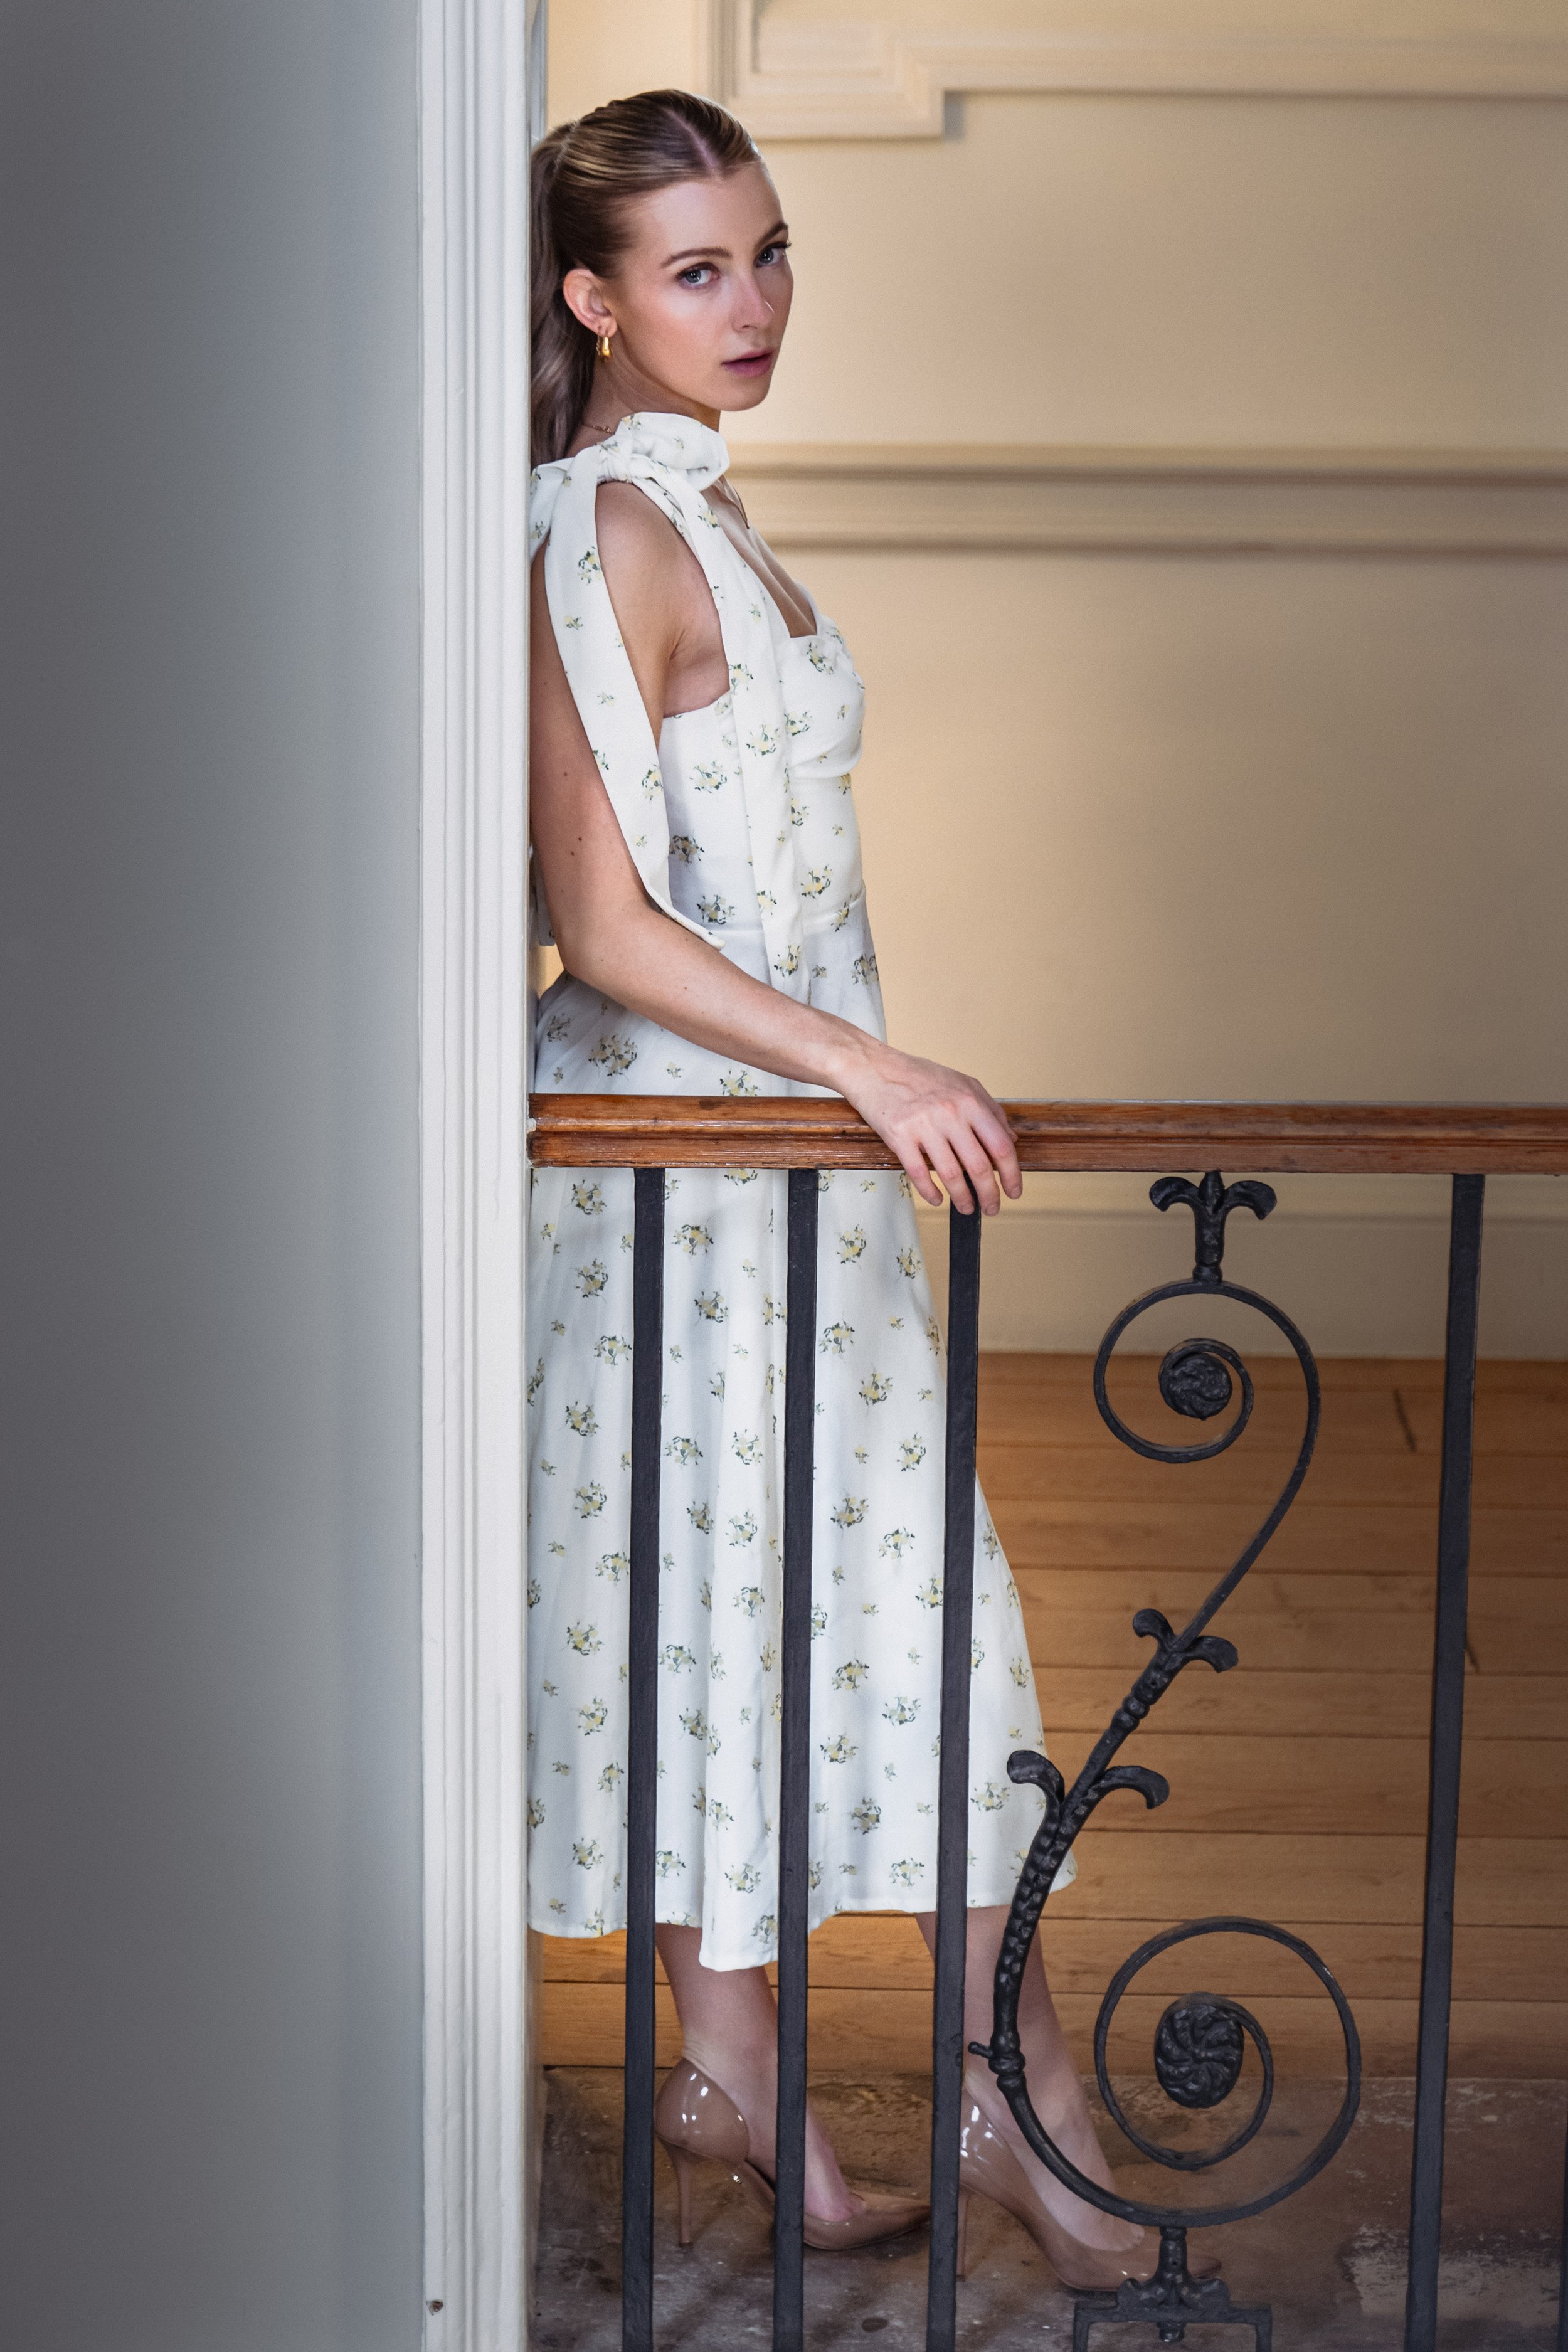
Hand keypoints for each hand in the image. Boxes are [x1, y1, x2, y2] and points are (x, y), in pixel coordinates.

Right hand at [830, 1040, 1021, 1215]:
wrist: (874, 1067)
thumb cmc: (918, 1075)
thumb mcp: (963, 1084)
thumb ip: (990, 1110)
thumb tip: (1011, 1140)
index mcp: (970, 1101)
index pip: (1001, 1146)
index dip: (1012, 1174)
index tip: (1013, 1190)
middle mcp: (950, 1113)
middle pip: (979, 1166)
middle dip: (989, 1194)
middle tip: (992, 1207)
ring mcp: (923, 1125)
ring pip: (951, 1174)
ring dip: (962, 1198)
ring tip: (967, 1208)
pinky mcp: (899, 1136)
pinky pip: (919, 1173)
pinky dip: (931, 1192)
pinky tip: (937, 1199)